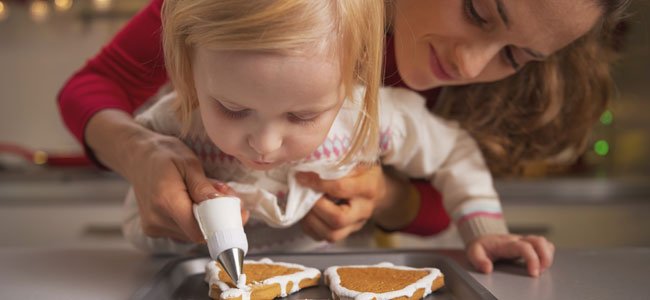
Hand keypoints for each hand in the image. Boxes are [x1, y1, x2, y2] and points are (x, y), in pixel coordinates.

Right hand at [86, 110, 248, 242]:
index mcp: (166, 201)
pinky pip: (182, 231)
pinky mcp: (153, 228)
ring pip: (192, 234)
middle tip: (226, 196)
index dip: (221, 226)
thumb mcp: (189, 163)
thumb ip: (204, 187)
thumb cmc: (164, 155)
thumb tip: (221, 206)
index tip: (237, 214)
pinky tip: (194, 201)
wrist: (136, 156)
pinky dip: (194, 219)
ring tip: (208, 194)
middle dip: (217, 218)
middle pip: (198, 233)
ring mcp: (153, 226)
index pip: (199, 231)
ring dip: (207, 218)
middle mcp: (157, 219)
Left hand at [296, 164, 385, 242]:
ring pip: (332, 234)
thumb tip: (309, 163)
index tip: (302, 176)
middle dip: (316, 207)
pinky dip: (310, 228)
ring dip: (311, 220)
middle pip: (338, 219)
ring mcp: (355, 225)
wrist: (378, 191)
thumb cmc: (364, 172)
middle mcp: (364, 210)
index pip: (341, 188)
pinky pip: (324, 238)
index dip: (318, 183)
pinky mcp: (346, 234)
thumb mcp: (357, 160)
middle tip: (304, 194)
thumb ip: (338, 162)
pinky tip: (307, 214)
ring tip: (303, 205)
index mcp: (368, 187)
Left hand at [467, 234, 554, 276]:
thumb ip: (479, 260)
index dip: (532, 259)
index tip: (533, 273)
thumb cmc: (480, 246)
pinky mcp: (528, 244)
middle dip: (545, 257)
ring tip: (541, 270)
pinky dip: (547, 254)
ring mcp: (524, 241)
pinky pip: (543, 245)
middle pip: (539, 241)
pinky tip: (541, 264)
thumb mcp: (473, 252)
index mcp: (506, 243)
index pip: (524, 247)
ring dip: (547, 256)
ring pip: (543, 242)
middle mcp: (517, 240)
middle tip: (540, 272)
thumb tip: (487, 269)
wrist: (482, 237)